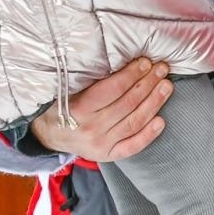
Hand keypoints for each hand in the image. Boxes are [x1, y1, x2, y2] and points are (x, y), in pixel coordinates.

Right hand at [29, 57, 171, 162]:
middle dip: (147, 84)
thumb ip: (89, 80)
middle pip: (127, 104)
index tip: (146, 62)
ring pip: (134, 122)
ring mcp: (100, 144)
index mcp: (79, 109)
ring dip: (154, 103)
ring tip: (166, 86)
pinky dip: (148, 135)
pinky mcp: (108, 155)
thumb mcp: (66, 90)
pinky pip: (132, 146)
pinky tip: (161, 121)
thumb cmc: (60, 105)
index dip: (131, 75)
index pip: (112, 90)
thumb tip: (120, 59)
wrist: (47, 135)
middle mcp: (91, 128)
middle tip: (161, 69)